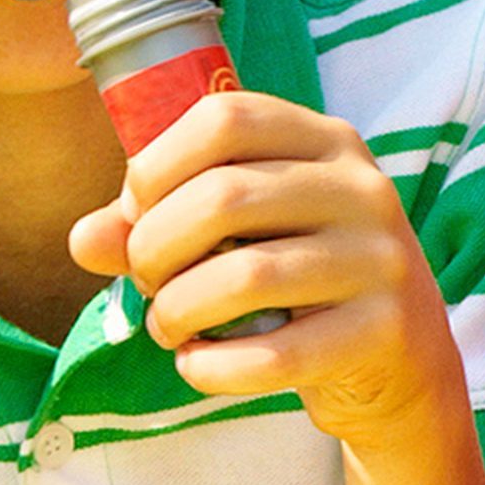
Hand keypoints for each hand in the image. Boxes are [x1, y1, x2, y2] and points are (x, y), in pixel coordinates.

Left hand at [69, 92, 466, 448]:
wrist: (401, 364)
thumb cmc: (301, 283)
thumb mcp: (241, 236)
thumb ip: (160, 224)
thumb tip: (83, 239)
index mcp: (326, 142)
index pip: (223, 118)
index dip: (156, 166)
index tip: (136, 213)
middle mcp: (363, 189)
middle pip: (222, 196)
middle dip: (154, 249)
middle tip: (146, 283)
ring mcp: (381, 259)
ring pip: (244, 277)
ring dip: (176, 311)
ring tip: (167, 327)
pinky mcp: (384, 331)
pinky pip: (274, 354)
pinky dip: (212, 367)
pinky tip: (199, 364)